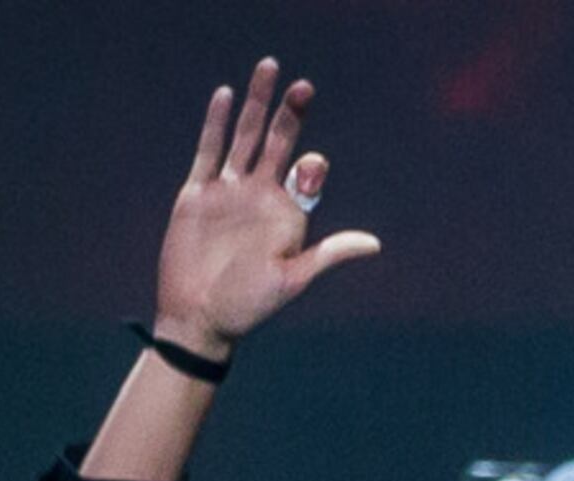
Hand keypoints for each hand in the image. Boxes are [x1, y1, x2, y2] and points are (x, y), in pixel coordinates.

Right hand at [150, 59, 379, 357]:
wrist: (200, 318)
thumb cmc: (249, 306)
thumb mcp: (292, 279)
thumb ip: (328, 255)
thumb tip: (375, 244)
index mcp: (289, 215)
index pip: (307, 178)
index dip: (311, 168)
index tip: (312, 164)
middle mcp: (262, 196)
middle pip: (278, 144)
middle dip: (290, 115)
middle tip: (305, 86)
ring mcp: (230, 192)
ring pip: (245, 138)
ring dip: (256, 106)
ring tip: (269, 69)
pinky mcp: (198, 193)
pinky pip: (209, 151)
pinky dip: (217, 124)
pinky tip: (226, 96)